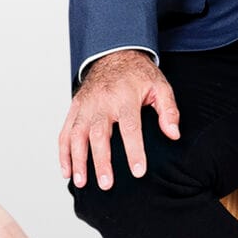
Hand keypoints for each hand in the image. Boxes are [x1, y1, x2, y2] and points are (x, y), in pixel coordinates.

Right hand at [59, 50, 179, 189]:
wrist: (114, 52)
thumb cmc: (138, 75)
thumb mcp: (160, 86)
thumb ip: (168, 110)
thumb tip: (173, 134)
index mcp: (125, 97)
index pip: (130, 128)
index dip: (134, 151)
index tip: (138, 172)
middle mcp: (102, 102)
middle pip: (100, 134)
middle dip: (101, 161)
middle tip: (106, 184)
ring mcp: (86, 105)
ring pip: (77, 134)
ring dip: (77, 160)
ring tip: (81, 183)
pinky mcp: (75, 107)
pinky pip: (65, 131)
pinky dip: (63, 152)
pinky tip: (67, 171)